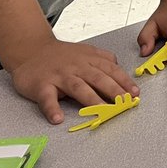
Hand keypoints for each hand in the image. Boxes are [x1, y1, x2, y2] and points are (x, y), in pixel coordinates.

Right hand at [8, 37, 138, 125]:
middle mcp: (77, 67)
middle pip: (98, 78)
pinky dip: (52, 109)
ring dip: (91, 99)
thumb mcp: (85, 51)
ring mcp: (59, 76)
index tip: (135, 93)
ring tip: (101, 111)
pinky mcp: (41, 85)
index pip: (110, 70)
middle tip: (125, 102)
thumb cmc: (60, 55)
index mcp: (89, 59)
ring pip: (78, 87)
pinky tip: (57, 119)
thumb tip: (119, 68)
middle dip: (114, 90)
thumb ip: (102, 59)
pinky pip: (47, 98)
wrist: (31, 49)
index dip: (124, 81)